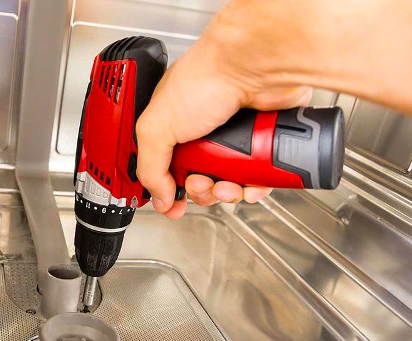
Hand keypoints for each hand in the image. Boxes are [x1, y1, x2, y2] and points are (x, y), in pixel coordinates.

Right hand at [136, 0, 315, 217]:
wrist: (251, 66)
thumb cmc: (204, 78)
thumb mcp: (156, 127)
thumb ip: (149, 166)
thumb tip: (158, 198)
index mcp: (173, 127)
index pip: (166, 169)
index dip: (169, 189)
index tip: (172, 203)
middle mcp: (203, 133)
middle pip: (199, 182)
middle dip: (200, 192)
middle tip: (202, 183)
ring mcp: (234, 138)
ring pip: (230, 184)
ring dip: (227, 193)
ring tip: (227, 184)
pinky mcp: (262, 143)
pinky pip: (258, 178)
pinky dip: (255, 187)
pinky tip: (250, 183)